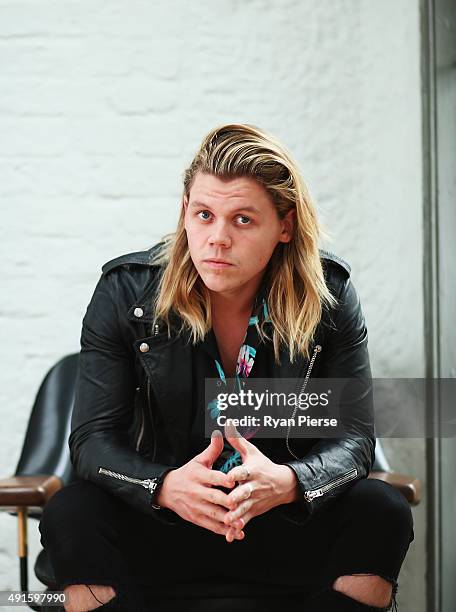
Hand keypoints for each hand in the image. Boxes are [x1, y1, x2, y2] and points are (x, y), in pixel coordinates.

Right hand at [156, 430, 245, 540]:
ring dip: (228, 519)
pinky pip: (212, 526)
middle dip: (227, 502)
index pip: (212, 477)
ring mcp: (197, 507)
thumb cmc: (188, 473)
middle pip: (214, 498)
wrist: (168, 490)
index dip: (223, 480)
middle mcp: (197, 492)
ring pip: (214, 514)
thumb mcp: (198, 460)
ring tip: (241, 521)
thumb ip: (212, 449)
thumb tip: (220, 433)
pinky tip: (237, 532)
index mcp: (199, 475)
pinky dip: (225, 531)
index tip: (234, 482)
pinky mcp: (197, 518)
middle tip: (239, 503)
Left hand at [222, 422, 298, 541]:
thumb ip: (237, 440)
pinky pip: (245, 520)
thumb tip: (227, 423)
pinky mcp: (253, 512)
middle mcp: (254, 486)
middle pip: (245, 492)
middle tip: (228, 501)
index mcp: (252, 471)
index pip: (245, 471)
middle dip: (237, 497)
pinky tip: (229, 535)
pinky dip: (237, 528)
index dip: (237, 474)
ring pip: (244, 508)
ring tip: (227, 520)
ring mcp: (254, 500)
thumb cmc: (263, 466)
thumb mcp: (252, 452)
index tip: (229, 476)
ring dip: (236, 515)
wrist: (283, 485)